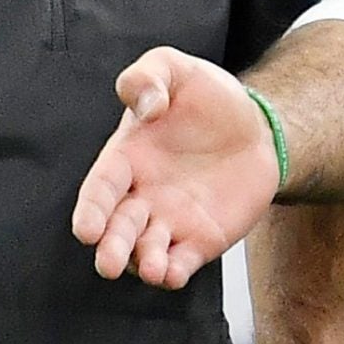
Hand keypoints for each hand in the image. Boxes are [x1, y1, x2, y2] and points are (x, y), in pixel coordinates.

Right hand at [72, 47, 281, 287]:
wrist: (257, 126)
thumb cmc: (207, 97)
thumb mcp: (176, 68)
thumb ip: (148, 77)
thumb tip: (148, 107)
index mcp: (125, 159)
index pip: (100, 189)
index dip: (90, 210)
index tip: (86, 229)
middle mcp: (141, 196)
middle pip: (118, 229)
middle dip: (112, 247)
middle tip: (109, 263)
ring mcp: (170, 221)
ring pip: (146, 252)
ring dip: (143, 264)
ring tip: (150, 268)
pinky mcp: (200, 240)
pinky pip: (181, 262)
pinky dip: (173, 273)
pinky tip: (172, 275)